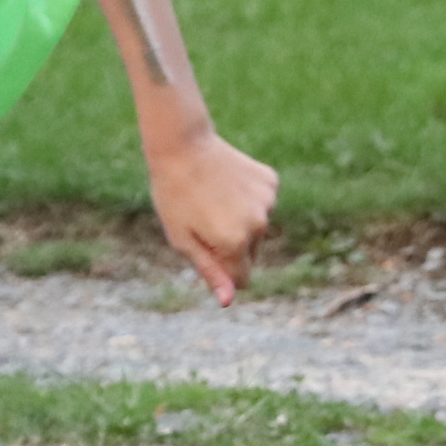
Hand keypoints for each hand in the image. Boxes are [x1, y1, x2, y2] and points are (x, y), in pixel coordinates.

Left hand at [143, 123, 277, 303]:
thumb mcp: (183, 239)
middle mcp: (257, 225)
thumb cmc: (174, 195)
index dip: (223, 271)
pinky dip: (247, 199)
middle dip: (231, 247)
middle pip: (250, 254)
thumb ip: (210, 271)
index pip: (242, 279)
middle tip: (203, 219)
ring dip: (240, 221)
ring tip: (212, 198)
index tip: (206, 252)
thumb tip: (229, 300)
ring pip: (257, 228)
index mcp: (234, 244)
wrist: (182, 145)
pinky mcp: (270, 182)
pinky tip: (226, 183)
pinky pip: (261, 204)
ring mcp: (267, 202)